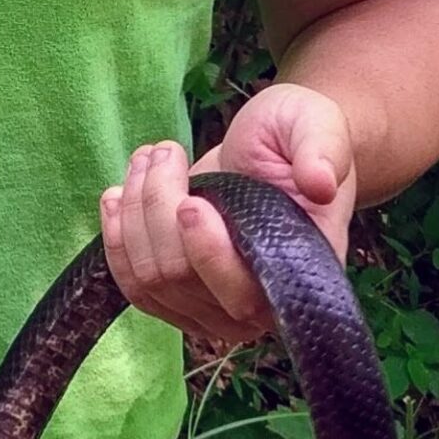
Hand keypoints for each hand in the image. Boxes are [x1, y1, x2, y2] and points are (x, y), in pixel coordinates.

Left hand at [100, 84, 356, 349]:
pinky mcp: (180, 300)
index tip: (190, 201)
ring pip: (148, 279)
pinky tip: (117, 196)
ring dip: (133, 213)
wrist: (274, 152)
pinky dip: (116, 238)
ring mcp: (215, 310)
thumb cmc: (301, 137)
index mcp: (301, 272)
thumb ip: (323, 151)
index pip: (244, 294)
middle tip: (165, 150)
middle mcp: (260, 307)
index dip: (207, 252)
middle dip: (157, 207)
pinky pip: (133, 285)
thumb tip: (319, 183)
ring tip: (147, 159)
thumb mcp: (319, 127)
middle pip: (179, 278)